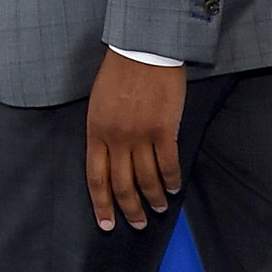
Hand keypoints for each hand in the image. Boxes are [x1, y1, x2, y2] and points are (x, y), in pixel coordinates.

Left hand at [86, 50, 185, 230]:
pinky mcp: (164, 130)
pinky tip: (174, 188)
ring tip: (160, 208)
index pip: (96, 178)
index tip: (107, 224)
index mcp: (96, 132)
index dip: (102, 204)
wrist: (143, 48)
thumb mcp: (99, 102)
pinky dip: (172, 179)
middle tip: (138, 223)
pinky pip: (168, 164)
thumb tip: (111, 155)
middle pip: (122, 184)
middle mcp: (116, 139)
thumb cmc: (120, 70)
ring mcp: (140, 135)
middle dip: (130, 209)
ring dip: (154, 198)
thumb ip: (102, 130)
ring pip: (147, 179)